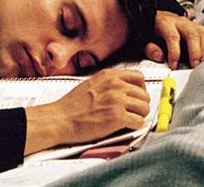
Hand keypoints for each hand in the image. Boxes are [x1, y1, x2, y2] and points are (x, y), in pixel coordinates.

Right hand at [23, 69, 148, 154]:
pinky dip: (135, 126)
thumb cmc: (71, 105)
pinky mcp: (117, 117)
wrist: (59, 119)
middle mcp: (116, 85)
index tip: (137, 96)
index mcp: (109, 76)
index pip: (138, 77)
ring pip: (144, 108)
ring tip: (130, 120)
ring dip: (139, 116)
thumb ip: (109, 83)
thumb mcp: (91, 83)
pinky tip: (126, 127)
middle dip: (140, 105)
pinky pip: (138, 122)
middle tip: (134, 112)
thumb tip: (124, 90)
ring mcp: (117, 100)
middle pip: (144, 94)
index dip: (140, 89)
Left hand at [144, 11, 203, 68]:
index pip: (173, 36)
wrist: (158, 19)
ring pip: (203, 33)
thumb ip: (150, 48)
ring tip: (201, 63)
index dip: (174, 52)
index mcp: (165, 23)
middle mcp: (180, 22)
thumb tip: (159, 57)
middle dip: (195, 51)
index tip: (173, 66)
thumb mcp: (145, 39)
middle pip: (192, 33)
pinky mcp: (198, 28)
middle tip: (194, 66)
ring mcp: (191, 24)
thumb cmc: (153, 31)